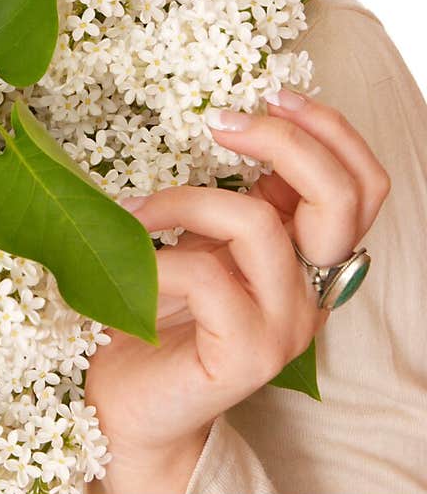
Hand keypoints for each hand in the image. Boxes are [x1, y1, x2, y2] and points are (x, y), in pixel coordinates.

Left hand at [83, 88, 390, 493]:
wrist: (130, 398)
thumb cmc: (162, 307)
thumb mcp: (207, 235)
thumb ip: (237, 195)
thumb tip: (238, 118)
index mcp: (309, 252)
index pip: (363, 184)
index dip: (329, 129)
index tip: (267, 95)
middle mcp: (314, 288)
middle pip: (342, 196)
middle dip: (284, 141)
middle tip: (219, 123)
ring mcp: (288, 326)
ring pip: (259, 224)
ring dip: (186, 198)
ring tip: (137, 211)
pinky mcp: (249, 356)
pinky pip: (207, 275)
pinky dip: (158, 256)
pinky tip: (131, 262)